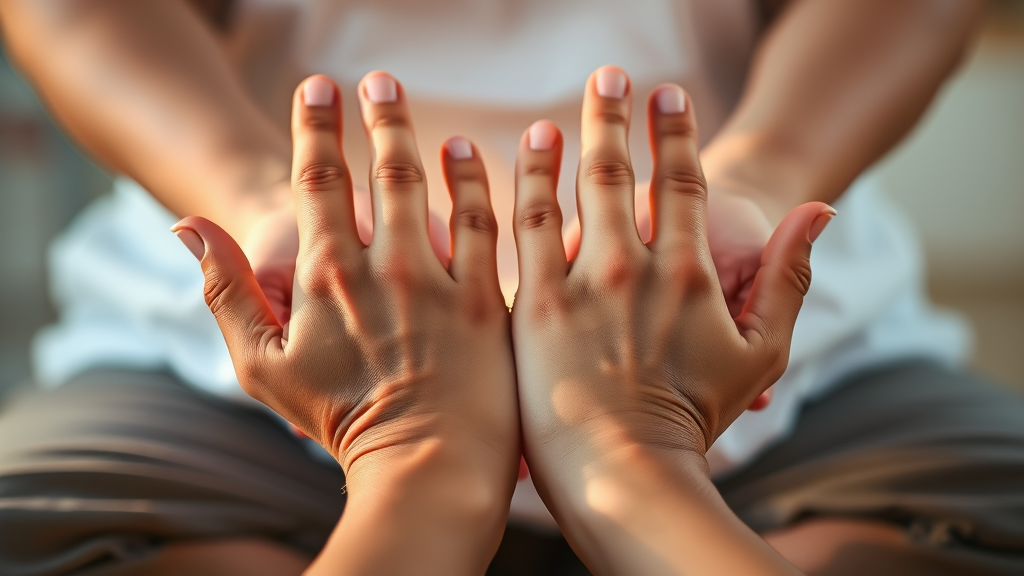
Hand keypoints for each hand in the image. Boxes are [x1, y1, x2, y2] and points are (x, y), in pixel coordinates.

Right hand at [173, 73, 518, 572]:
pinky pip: (487, 225)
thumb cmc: (340, 421)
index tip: (317, 88)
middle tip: (375, 80)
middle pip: (380, 169)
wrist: (424, 468)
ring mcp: (441, 280)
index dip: (314, 128)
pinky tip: (471, 154)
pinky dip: (479, 182)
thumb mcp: (261, 364)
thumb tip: (185, 228)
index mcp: (326, 276)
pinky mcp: (489, 299)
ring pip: (433, 185)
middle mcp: (384, 266)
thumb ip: (224, 291)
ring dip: (422, 137)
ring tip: (420, 109)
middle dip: (375, 116)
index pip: (315, 179)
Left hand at [510, 67, 832, 538]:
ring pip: (569, 189)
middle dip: (617, 117)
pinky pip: (520, 230)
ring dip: (567, 139)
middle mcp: (635, 266)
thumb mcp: (762, 353)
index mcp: (691, 272)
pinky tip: (505, 156)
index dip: (675, 132)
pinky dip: (514, 185)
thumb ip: (790, 278)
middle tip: (612, 78)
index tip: (667, 95)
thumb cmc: (694, 419)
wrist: (626, 474)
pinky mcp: (533, 306)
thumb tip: (821, 212)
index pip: (682, 181)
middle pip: (622, 171)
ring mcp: (581, 283)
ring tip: (561, 111)